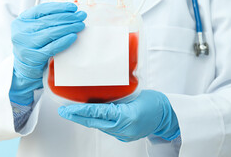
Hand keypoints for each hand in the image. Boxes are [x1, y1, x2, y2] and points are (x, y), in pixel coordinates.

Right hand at [9, 2, 86, 104]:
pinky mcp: (34, 57)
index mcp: (21, 21)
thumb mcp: (34, 30)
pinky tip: (73, 36)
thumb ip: (47, 20)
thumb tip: (71, 13)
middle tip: (81, 16)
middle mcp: (21, 31)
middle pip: (49, 20)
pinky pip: (53, 47)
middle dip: (68, 17)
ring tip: (80, 25)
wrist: (24, 68)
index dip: (59, 7)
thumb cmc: (33, 46)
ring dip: (69, 27)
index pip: (42, 9)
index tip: (73, 7)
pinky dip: (65, 41)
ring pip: (51, 32)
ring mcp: (26, 45)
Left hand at [58, 90, 179, 141]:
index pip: (98, 112)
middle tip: (63, 111)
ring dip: (85, 119)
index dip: (81, 110)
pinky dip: (97, 121)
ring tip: (72, 112)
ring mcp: (124, 134)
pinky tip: (89, 116)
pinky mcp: (125, 136)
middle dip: (77, 117)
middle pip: (95, 122)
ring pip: (99, 126)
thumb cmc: (154, 102)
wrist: (167, 116)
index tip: (68, 109)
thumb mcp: (135, 94)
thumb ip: (117, 96)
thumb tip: (99, 93)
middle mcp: (123, 128)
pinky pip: (106, 128)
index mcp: (126, 116)